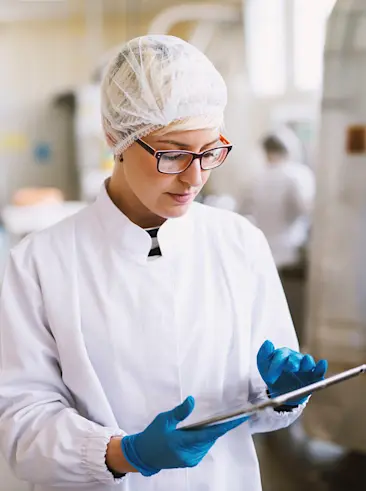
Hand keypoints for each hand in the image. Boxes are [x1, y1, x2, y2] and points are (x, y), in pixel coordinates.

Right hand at [121, 396, 248, 475]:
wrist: (143, 455)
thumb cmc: (152, 435)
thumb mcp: (163, 420)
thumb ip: (179, 412)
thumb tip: (192, 400)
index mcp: (182, 443)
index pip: (210, 434)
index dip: (226, 426)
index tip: (239, 419)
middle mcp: (190, 454)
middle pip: (210, 438)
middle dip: (217, 426)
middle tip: (226, 413)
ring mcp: (190, 459)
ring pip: (207, 442)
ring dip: (210, 432)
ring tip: (212, 420)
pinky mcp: (190, 461)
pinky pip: (202, 447)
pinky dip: (204, 438)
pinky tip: (200, 429)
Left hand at [257, 340, 327, 405]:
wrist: (281, 392)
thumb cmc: (272, 375)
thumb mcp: (263, 365)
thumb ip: (263, 354)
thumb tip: (268, 342)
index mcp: (283, 354)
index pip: (280, 356)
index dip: (275, 366)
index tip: (269, 378)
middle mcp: (295, 358)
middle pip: (295, 358)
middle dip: (292, 363)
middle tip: (290, 368)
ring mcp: (305, 366)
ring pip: (308, 362)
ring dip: (306, 363)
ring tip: (303, 367)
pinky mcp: (313, 376)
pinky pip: (318, 370)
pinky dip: (321, 367)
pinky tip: (322, 364)